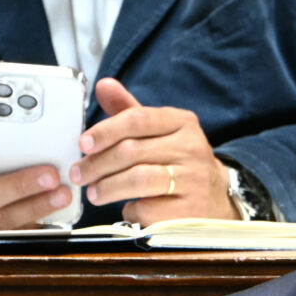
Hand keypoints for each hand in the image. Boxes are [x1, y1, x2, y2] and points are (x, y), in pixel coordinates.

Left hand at [70, 78, 240, 225]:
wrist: (216, 199)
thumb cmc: (179, 163)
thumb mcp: (161, 133)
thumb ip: (131, 111)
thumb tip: (104, 85)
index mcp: (183, 123)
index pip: (139, 119)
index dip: (106, 130)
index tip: (83, 144)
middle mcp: (192, 148)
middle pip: (133, 151)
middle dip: (97, 164)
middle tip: (79, 175)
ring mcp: (194, 180)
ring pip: (138, 179)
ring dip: (108, 188)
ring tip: (94, 193)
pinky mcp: (189, 210)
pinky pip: (148, 208)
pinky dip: (131, 210)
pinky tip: (128, 208)